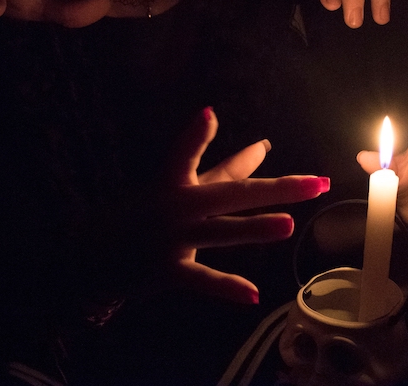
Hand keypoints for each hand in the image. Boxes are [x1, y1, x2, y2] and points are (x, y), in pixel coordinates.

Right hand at [158, 107, 330, 303]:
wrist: (93, 257)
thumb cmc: (145, 214)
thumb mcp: (178, 187)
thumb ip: (224, 169)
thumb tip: (264, 147)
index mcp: (172, 182)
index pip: (186, 153)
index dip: (196, 135)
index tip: (209, 114)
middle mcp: (174, 207)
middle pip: (229, 194)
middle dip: (275, 188)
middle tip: (315, 183)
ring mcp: (171, 239)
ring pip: (219, 232)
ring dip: (253, 228)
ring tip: (287, 225)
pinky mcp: (167, 271)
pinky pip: (201, 279)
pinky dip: (226, 286)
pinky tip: (253, 294)